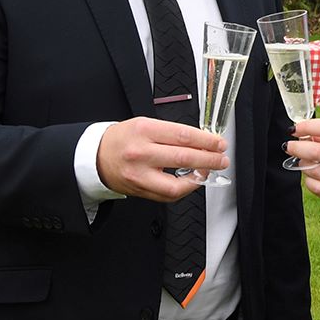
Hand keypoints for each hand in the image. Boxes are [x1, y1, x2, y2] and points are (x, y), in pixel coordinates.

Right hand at [96, 116, 227, 201]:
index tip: (219, 143)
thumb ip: (171, 132)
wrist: (97, 156)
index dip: (206, 141)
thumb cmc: (123, 138)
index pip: (183, 135)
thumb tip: (201, 140)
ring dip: (199, 178)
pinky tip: (193, 180)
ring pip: (177, 183)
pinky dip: (185, 188)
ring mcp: (140, 174)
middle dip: (209, 159)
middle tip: (221, 158)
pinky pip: (169, 194)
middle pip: (184, 157)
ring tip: (209, 170)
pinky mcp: (140, 190)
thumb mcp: (145, 125)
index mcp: (144, 130)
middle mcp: (141, 153)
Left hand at [291, 119, 319, 219]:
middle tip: (289, 147)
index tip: (296, 129)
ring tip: (304, 162)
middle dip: (297, 148)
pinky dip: (310, 181)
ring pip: (314, 171)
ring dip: (303, 165)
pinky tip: (312, 177)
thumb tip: (307, 134)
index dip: (307, 127)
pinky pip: (318, 189)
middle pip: (317, 151)